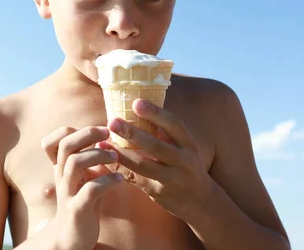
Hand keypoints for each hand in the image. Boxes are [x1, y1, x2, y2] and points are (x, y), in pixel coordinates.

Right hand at [41, 126, 123, 249]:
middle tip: (108, 133)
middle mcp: (61, 176)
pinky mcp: (77, 209)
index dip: (75, 130)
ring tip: (116, 156)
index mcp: (61, 166)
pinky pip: (90, 190)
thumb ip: (91, 158)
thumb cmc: (82, 201)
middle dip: (88, 134)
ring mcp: (67, 192)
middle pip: (66, 145)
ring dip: (98, 155)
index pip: (54, 140)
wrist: (71, 237)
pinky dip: (107, 181)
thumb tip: (110, 137)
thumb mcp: (84, 177)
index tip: (100, 130)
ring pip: (75, 163)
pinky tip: (119, 178)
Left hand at [99, 99, 214, 221]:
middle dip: (133, 133)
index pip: (174, 125)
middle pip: (156, 146)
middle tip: (112, 121)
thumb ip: (165, 133)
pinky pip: (136, 179)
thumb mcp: (183, 147)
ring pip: (143, 165)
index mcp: (189, 144)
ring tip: (103, 142)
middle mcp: (184, 161)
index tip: (136, 102)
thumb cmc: (185, 164)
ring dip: (121, 153)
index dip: (155, 113)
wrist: (200, 200)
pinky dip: (120, 168)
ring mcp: (172, 179)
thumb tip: (136, 108)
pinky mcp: (159, 193)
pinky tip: (106, 160)